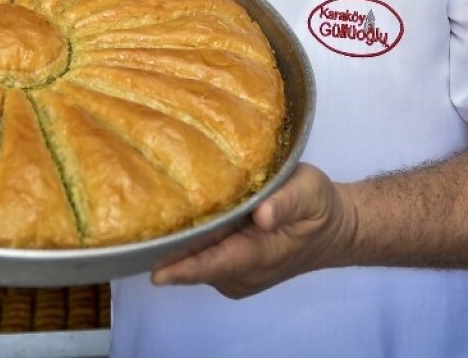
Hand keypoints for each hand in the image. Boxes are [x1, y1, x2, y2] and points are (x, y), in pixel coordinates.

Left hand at [150, 163, 355, 298]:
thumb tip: (260, 215)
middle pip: (198, 264)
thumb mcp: (310, 193)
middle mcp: (243, 272)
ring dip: (173, 248)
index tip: (157, 272)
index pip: (217, 264)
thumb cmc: (319, 207)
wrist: (334, 229)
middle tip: (132, 232)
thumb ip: (286, 202)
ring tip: (142, 223)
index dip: (186, 268)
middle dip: (168, 254)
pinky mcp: (230, 267)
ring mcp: (235, 273)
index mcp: (261, 254)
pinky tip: (167, 224)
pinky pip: (202, 259)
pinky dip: (185, 246)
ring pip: (197, 262)